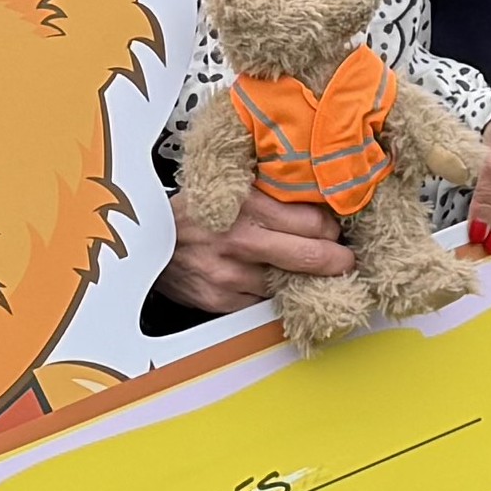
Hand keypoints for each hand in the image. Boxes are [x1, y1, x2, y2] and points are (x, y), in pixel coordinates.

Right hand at [162, 188, 355, 315]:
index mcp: (248, 204)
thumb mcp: (231, 187)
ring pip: (291, 283)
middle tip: (342, 258)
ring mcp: (232, 274)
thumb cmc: (195, 211)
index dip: (332, 227)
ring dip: (303, 278)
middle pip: (312, 256)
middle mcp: (241, 240)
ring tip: (303, 268)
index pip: (315, 222)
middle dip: (336, 259)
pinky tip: (270, 281)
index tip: (335, 228)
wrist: (147, 240)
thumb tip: (320, 200)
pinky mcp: (223, 300)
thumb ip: (273, 192)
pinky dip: (273, 293)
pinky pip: (265, 302)